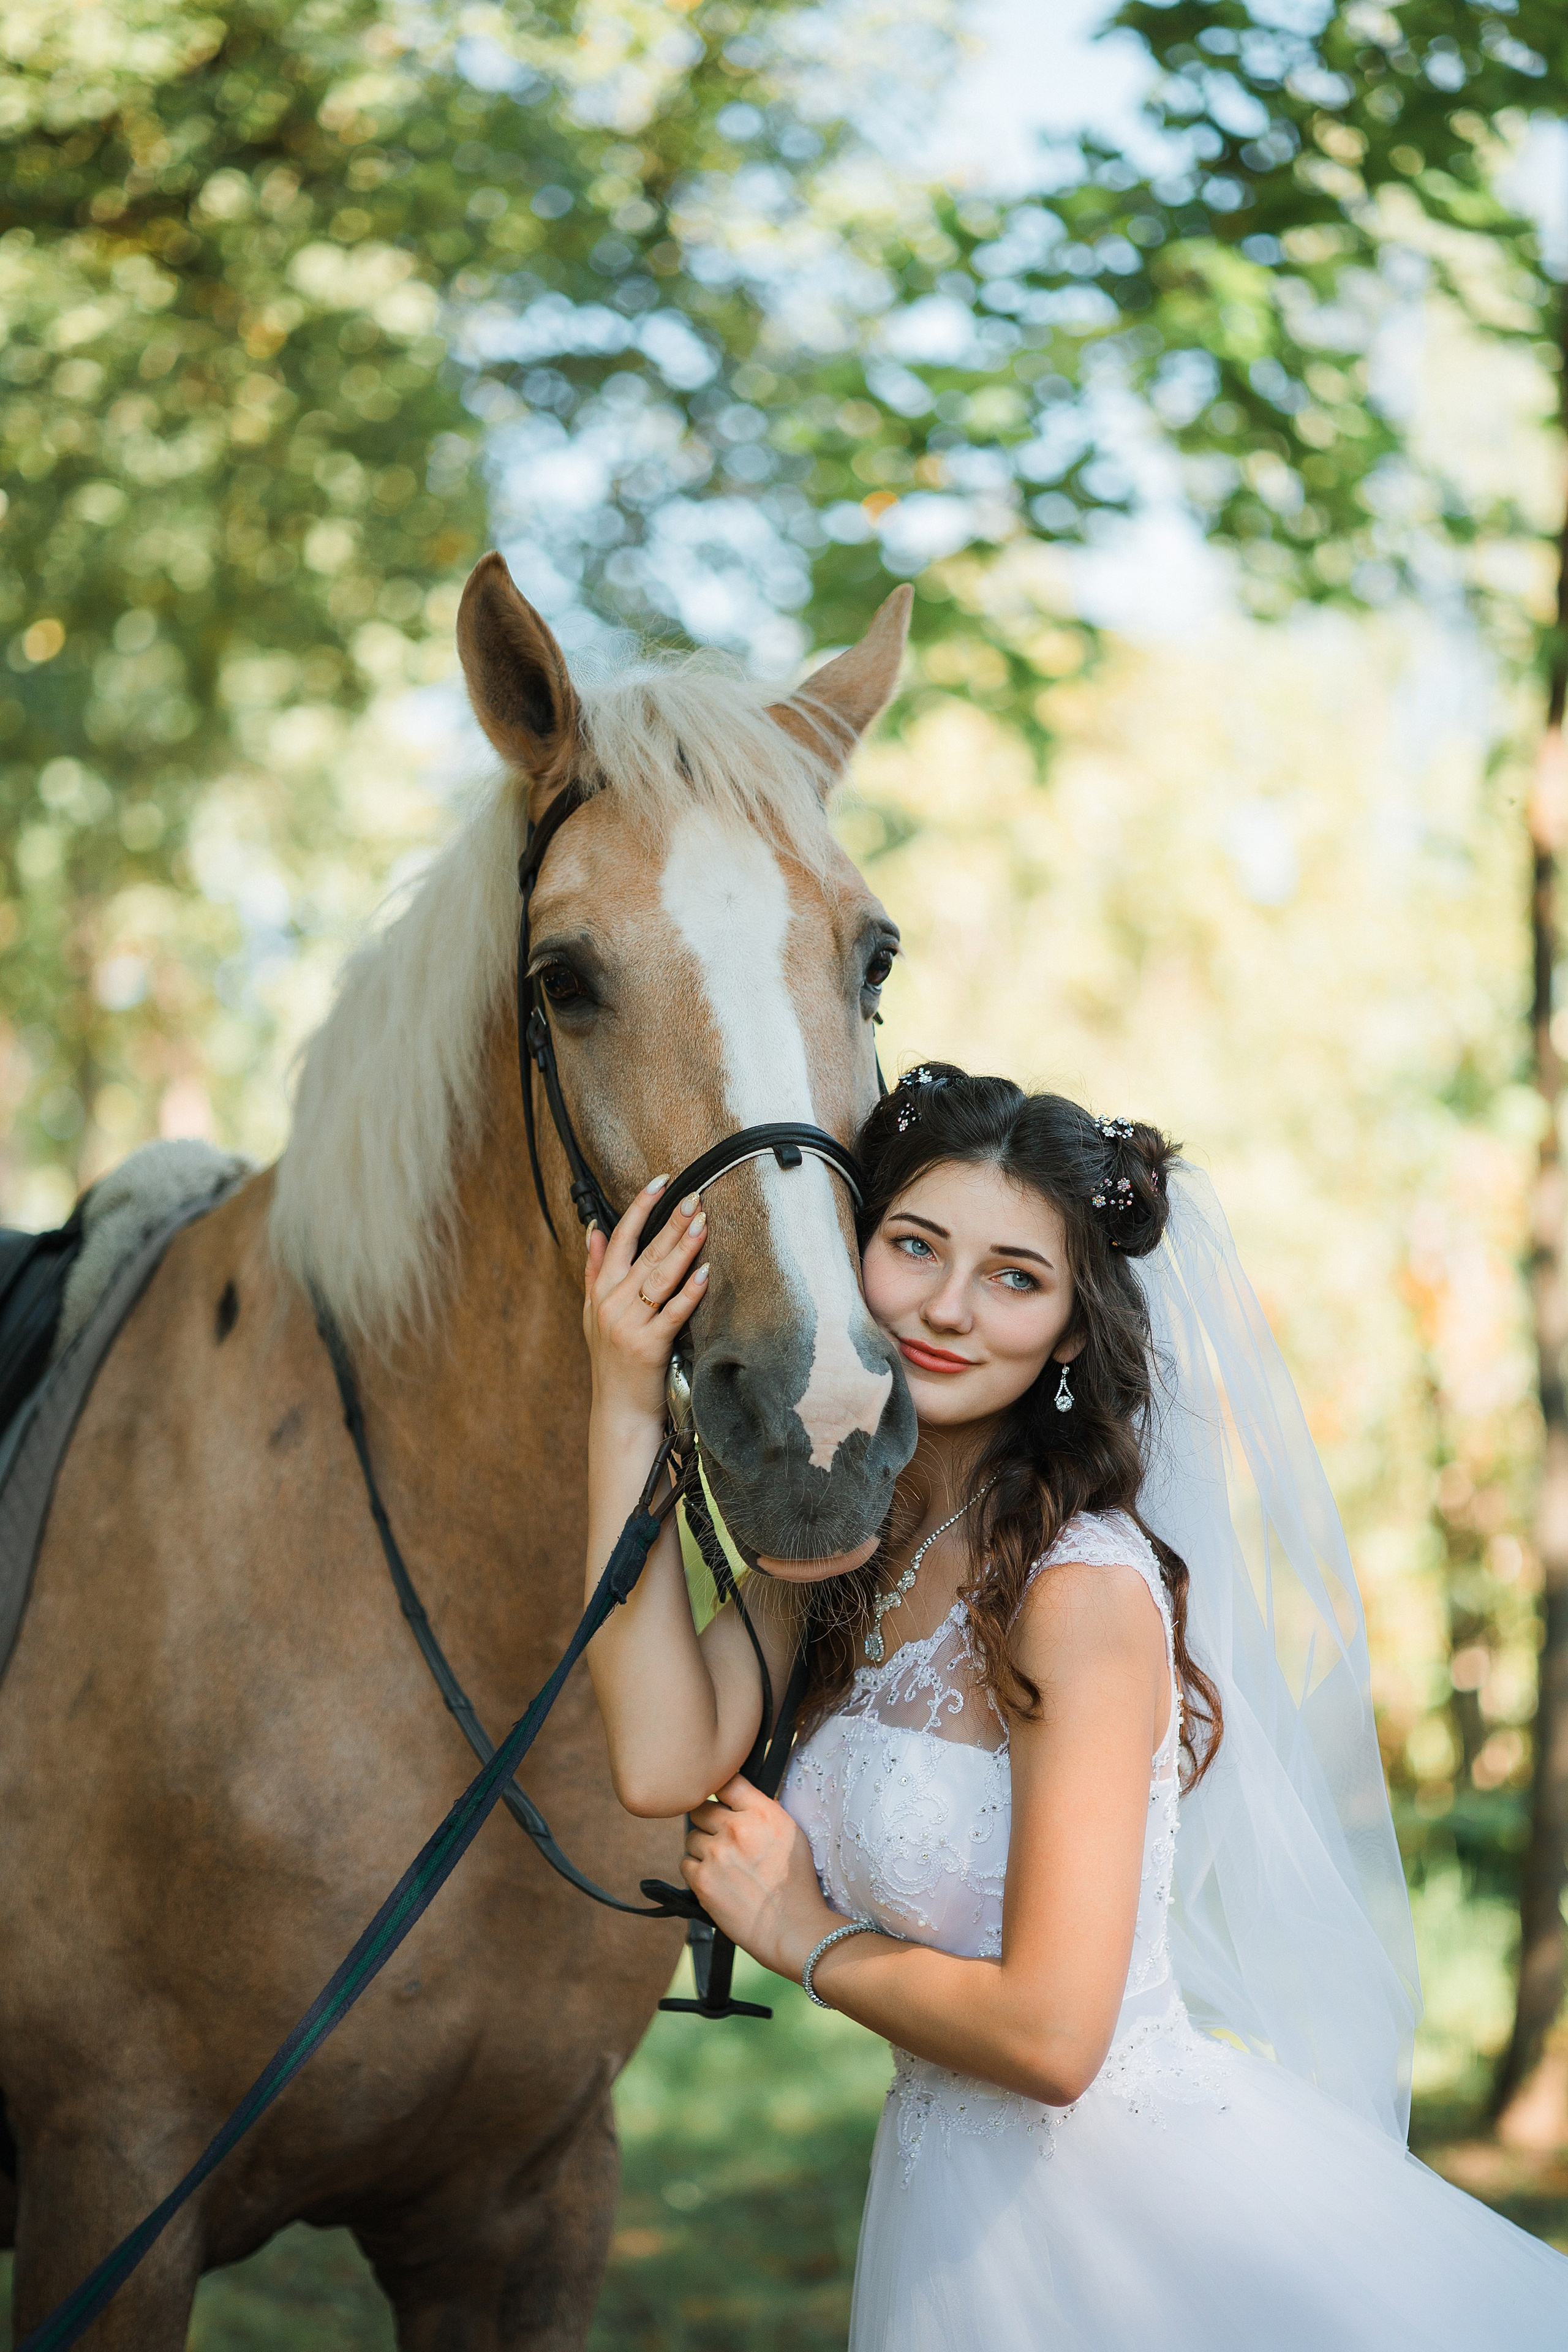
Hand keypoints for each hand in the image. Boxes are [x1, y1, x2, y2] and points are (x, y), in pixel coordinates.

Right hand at [583, 1176, 708, 1427]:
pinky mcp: (649, 1347)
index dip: (640, 1208)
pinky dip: (689, 1292)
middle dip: (670, 1221)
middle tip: (695, 1196)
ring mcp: (628, 1325)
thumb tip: (592, 1229)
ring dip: (682, 1248)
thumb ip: (593, 1270)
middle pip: (645, 1253)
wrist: (619, 1410)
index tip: (660, 1182)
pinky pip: (672, 1312)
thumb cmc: (612, 1361)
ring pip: (660, 1277)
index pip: (619, 1238)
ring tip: (703, 1223)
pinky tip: (705, 1272)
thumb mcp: (593, 1313)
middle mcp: (611, 1304)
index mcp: (601, 1291)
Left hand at [679, 1776, 838, 1982]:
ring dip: (702, 1848)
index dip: (720, 1790)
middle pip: (701, 1808)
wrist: (794, 1929)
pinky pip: (686, 1863)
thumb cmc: (797, 1884)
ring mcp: (717, 1853)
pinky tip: (715, 1880)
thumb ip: (761, 1812)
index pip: (727, 1781)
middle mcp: (737, 1828)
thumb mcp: (791, 1833)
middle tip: (721, 1839)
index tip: (720, 1800)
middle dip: (708, 1821)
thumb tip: (736, 1800)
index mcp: (762, 1812)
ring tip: (722, 1866)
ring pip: (691, 1837)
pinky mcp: (703, 1880)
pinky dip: (696, 1870)